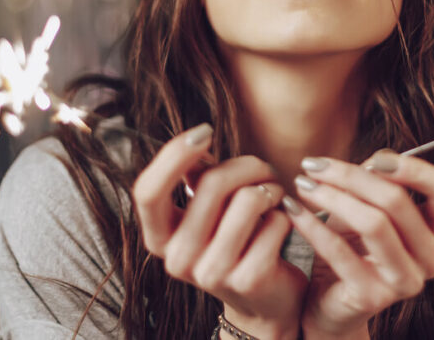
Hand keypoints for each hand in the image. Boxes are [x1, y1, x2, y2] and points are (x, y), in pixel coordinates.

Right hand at [132, 124, 307, 338]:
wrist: (265, 300)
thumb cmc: (236, 240)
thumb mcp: (209, 212)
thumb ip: (196, 179)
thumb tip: (196, 141)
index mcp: (160, 237)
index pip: (148, 191)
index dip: (173, 155)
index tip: (204, 132)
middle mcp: (177, 259)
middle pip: (210, 183)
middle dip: (247, 165)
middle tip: (264, 169)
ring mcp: (211, 274)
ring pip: (247, 200)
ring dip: (270, 188)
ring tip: (274, 196)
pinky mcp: (248, 280)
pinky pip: (274, 222)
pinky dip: (285, 215)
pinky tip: (282, 225)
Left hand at [285, 150, 433, 337]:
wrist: (332, 306)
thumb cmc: (353, 250)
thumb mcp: (368, 210)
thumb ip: (378, 184)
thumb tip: (376, 161)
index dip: (416, 169)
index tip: (375, 158)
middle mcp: (430, 259)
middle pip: (398, 201)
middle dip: (351, 176)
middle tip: (314, 165)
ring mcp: (405, 281)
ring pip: (373, 223)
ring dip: (332, 196)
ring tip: (304, 184)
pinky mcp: (372, 296)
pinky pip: (339, 250)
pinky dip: (312, 224)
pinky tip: (294, 209)